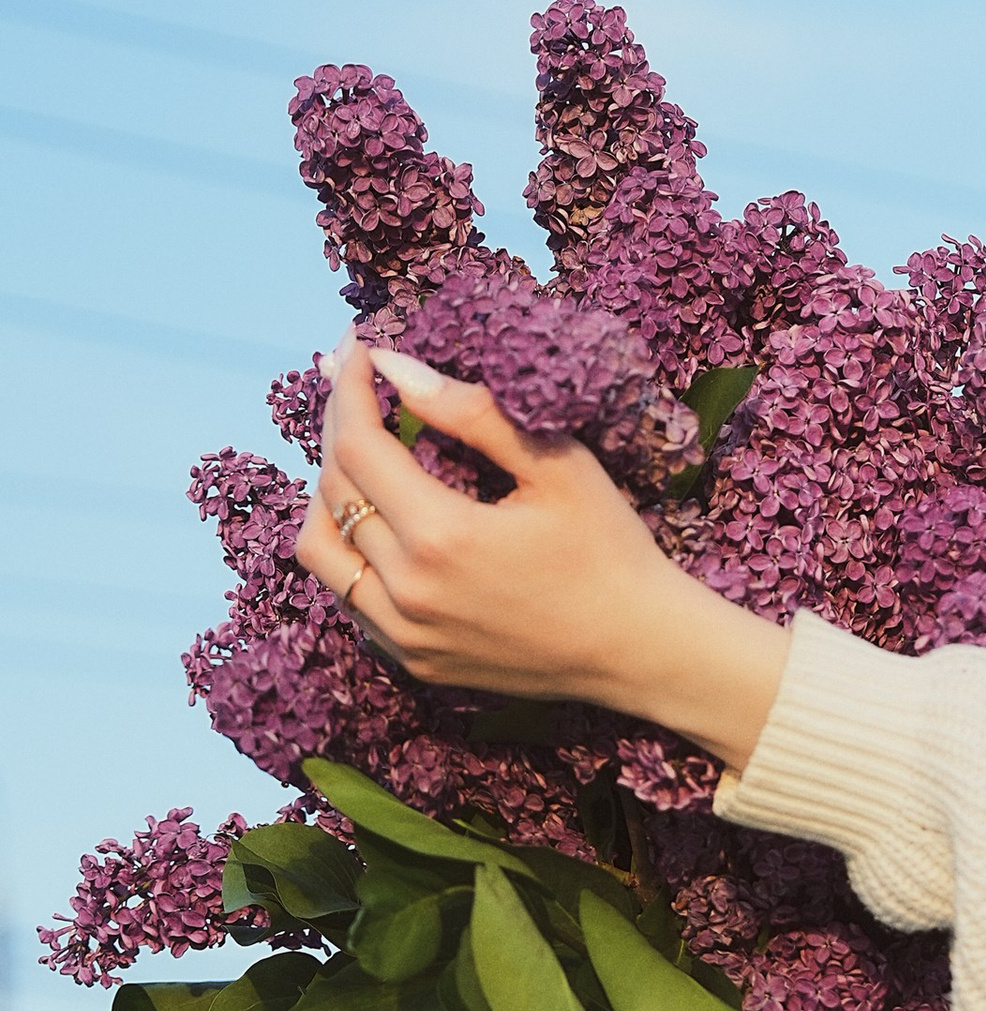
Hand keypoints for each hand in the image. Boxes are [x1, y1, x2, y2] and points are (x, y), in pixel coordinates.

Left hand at [296, 337, 790, 766]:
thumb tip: (395, 367)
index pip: (357, 445)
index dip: (348, 390)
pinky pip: (349, 596)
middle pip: (332, 490)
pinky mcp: (412, 660)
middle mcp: (409, 591)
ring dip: (328, 495)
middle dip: (338, 427)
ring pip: (320, 549)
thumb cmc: (610, 549)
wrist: (639, 649)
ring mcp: (404, 633)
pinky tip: (383, 522)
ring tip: (361, 460)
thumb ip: (473, 413)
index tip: (358, 351)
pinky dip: (350, 550)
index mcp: (443, 536)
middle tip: (359, 390)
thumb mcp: (558, 467)